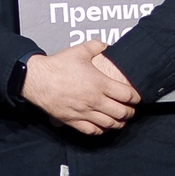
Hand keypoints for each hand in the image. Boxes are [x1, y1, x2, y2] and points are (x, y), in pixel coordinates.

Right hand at [23, 41, 140, 135]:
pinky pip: (92, 130)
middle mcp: (95, 100)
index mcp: (100, 83)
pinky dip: (101, 130)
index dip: (135, 98)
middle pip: (121, 112)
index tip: (136, 98)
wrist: (37, 79)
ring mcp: (84, 112)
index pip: (127, 95)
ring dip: (119, 123)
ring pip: (109, 124)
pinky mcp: (73, 120)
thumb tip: (104, 45)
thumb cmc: (57, 66)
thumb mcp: (79, 50)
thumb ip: (96, 46)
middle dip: (129, 112)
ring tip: (121, 120)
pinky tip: (103, 127)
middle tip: (131, 110)